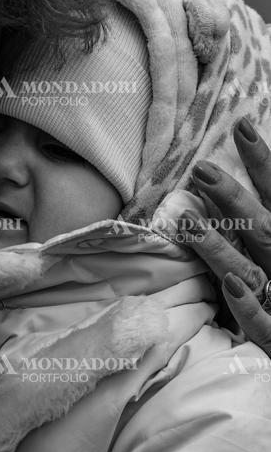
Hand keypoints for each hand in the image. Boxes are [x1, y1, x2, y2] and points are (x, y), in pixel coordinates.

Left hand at [183, 117, 270, 352]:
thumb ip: (266, 225)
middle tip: (200, 168)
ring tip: (187, 222)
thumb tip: (244, 210)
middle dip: (234, 197)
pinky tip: (227, 287)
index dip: (265, 162)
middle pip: (265, 228)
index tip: (242, 124)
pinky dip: (249, 307)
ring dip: (222, 248)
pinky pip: (264, 327)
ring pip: (253, 273)